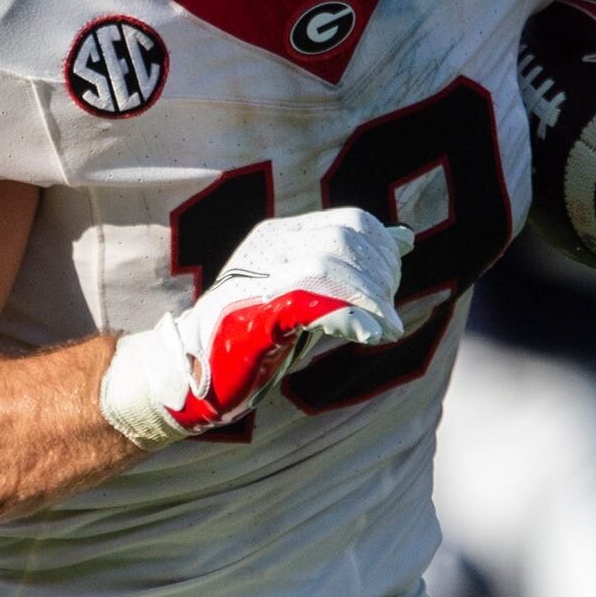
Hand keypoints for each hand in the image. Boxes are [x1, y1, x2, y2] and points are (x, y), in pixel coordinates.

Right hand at [99, 207, 412, 447]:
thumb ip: (351, 267)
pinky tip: (370, 335)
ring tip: (386, 329)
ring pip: (331, 268)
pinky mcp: (255, 315)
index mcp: (280, 236)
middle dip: (380, 277)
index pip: (351, 222)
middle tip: (387, 314)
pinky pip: (312, 304)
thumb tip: (405, 237)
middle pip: (345, 242)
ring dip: (370, 301)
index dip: (383, 251)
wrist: (190, 373)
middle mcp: (269, 249)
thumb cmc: (253, 336)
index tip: (392, 286)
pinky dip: (350, 318)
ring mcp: (259, 278)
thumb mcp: (308, 295)